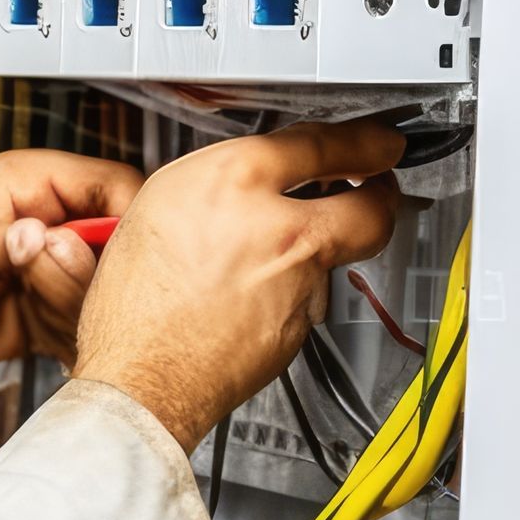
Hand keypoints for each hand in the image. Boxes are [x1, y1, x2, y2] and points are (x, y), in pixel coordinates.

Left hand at [0, 147, 144, 391]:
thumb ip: (9, 245)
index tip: (129, 249)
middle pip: (116, 240)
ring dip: (76, 304)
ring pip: (101, 288)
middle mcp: (42, 225)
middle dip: (98, 268)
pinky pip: (82, 325)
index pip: (109, 185)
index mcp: (24, 184)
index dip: (127, 215)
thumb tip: (48, 239)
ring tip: (33, 308)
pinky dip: (72, 335)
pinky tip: (38, 334)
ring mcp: (44, 272)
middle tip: (63, 284)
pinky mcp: (42, 317)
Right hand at [72, 123, 404, 454]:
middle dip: (383, 190)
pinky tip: (257, 298)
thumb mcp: (159, 208)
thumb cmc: (136, 303)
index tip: (375, 141)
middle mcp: (278, 225)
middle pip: (372, 200)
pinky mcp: (303, 322)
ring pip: (340, 251)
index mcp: (234, 180)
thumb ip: (219, 182)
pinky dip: (295, 291)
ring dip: (327, 246)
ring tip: (290, 252)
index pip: (322, 142)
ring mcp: (299, 278)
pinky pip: (313, 295)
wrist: (142, 379)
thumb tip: (249, 176)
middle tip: (380, 183)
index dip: (361, 140)